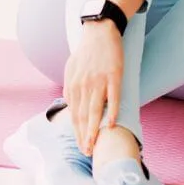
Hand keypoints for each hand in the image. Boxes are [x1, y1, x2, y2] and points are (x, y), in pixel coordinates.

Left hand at [63, 20, 123, 155]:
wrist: (100, 31)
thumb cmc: (87, 52)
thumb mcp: (72, 69)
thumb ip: (71, 88)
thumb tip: (71, 106)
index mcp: (72, 85)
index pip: (73, 115)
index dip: (77, 132)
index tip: (81, 146)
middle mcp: (82, 85)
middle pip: (82, 116)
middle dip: (84, 137)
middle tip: (87, 153)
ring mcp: (98, 81)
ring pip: (94, 111)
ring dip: (94, 131)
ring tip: (95, 145)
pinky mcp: (113, 75)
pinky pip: (113, 97)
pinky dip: (112, 112)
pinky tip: (111, 125)